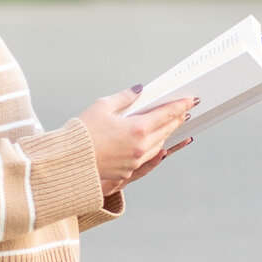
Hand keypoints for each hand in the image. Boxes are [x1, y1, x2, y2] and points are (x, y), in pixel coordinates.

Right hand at [79, 88, 193, 191]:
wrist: (71, 161)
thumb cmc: (83, 132)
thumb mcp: (103, 106)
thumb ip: (125, 97)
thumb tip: (139, 91)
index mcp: (137, 128)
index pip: (166, 114)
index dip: (180, 106)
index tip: (190, 100)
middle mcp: (140, 147)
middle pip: (166, 130)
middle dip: (176, 119)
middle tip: (184, 111)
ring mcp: (135, 161)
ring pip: (159, 145)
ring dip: (166, 134)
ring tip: (171, 125)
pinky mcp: (128, 171)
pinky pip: (147, 157)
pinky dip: (153, 147)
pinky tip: (154, 142)